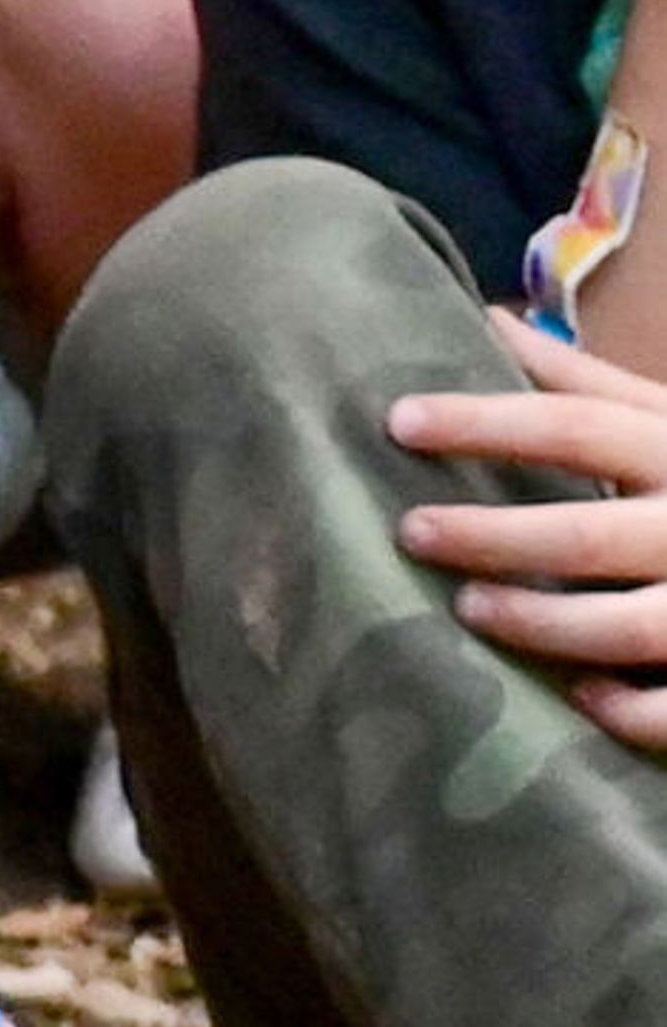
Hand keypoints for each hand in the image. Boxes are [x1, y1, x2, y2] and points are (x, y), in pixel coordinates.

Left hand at [389, 312, 666, 743]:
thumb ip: (589, 385)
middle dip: (492, 535)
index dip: (486, 423)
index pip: (577, 429)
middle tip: (411, 531)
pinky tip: (578, 696)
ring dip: (538, 623)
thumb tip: (494, 319)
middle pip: (585, 533)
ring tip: (467, 609)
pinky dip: (627, 707)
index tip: (399, 419)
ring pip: (622, 626)